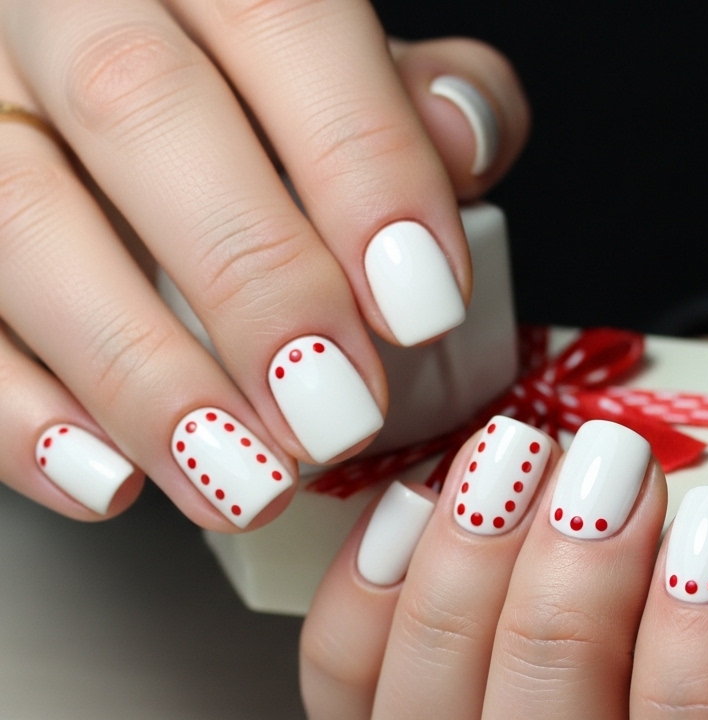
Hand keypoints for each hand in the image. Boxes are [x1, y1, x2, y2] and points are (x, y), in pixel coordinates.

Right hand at [0, 0, 527, 526]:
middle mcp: (63, 10)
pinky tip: (113, 483)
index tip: (423, 308)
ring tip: (245, 482)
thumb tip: (462, 139)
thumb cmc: (246, 99)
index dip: (361, 164)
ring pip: (16, 218)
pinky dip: (20, 416)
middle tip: (335, 411)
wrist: (104, 106)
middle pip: (134, 105)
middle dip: (250, 278)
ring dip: (140, 374)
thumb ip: (410, 99)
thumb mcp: (344, 73)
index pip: (280, 19)